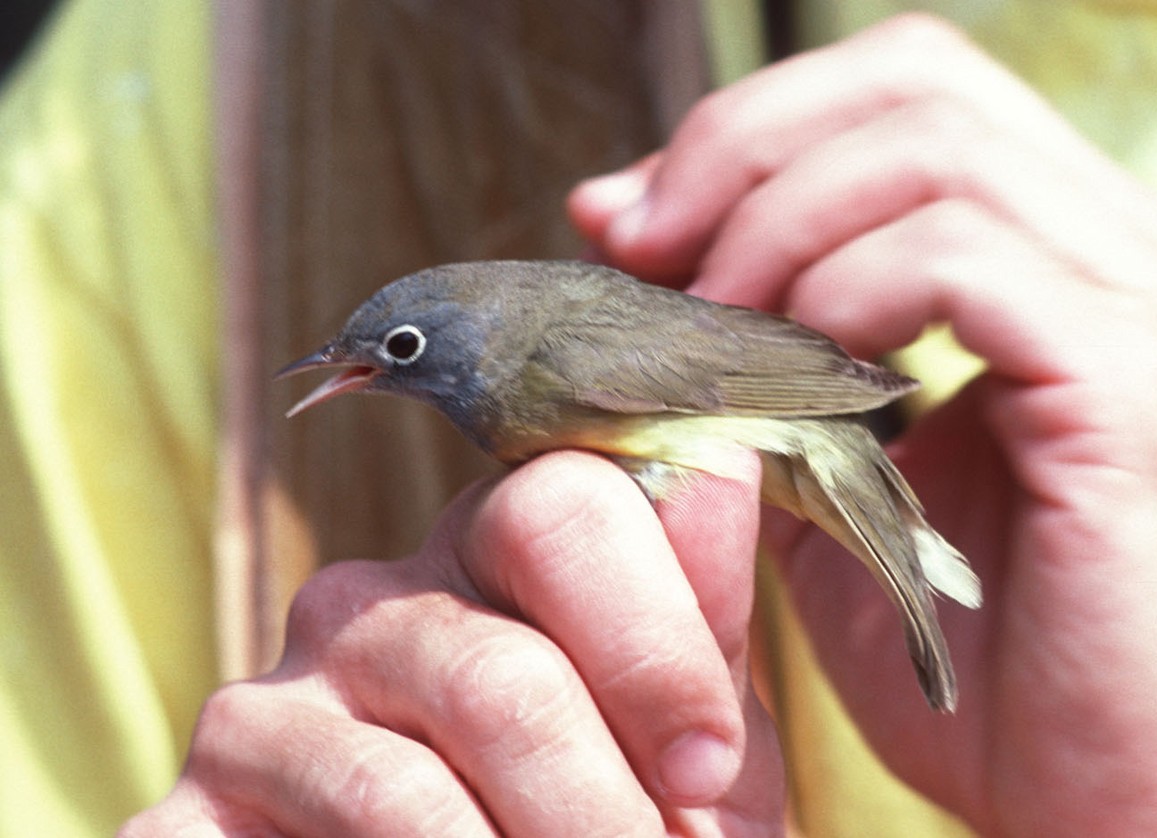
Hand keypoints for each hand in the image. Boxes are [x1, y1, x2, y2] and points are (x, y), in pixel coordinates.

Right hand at [120, 451, 784, 835]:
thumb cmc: (610, 823)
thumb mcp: (676, 737)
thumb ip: (693, 617)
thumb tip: (717, 464)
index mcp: (489, 555)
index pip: (562, 505)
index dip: (653, 644)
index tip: (707, 770)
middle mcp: (373, 600)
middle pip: (499, 673)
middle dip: (602, 806)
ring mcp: (277, 695)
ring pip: (416, 776)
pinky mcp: (200, 795)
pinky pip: (334, 820)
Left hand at [570, 14, 1156, 836]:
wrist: (1085, 797)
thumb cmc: (962, 654)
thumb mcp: (819, 479)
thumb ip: (741, 349)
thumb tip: (625, 219)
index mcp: (1048, 256)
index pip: (906, 85)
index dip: (754, 129)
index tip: (636, 222)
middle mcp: (1113, 253)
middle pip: (918, 80)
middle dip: (743, 152)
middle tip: (649, 252)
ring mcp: (1137, 311)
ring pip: (935, 154)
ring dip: (778, 231)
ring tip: (712, 337)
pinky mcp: (1131, 391)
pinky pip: (969, 265)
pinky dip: (847, 298)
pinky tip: (800, 381)